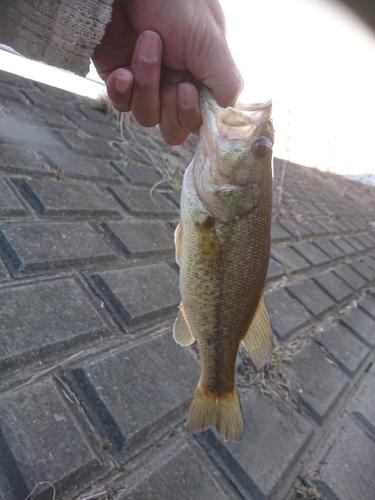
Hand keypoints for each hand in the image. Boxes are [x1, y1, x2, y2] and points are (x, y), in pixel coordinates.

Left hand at [92, 0, 242, 144]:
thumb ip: (227, 85)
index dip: (190, 116)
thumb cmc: (179, 5)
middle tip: (172, 77)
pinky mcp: (119, 79)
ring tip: (147, 43)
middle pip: (172, 131)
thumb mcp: (213, 45)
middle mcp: (174, 87)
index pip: (198, 124)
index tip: (187, 88)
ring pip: (146, 116)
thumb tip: (228, 115)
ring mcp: (146, 84)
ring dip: (147, 83)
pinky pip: (120, 103)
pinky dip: (122, 90)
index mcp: (200, 81)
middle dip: (169, 107)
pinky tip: (123, 70)